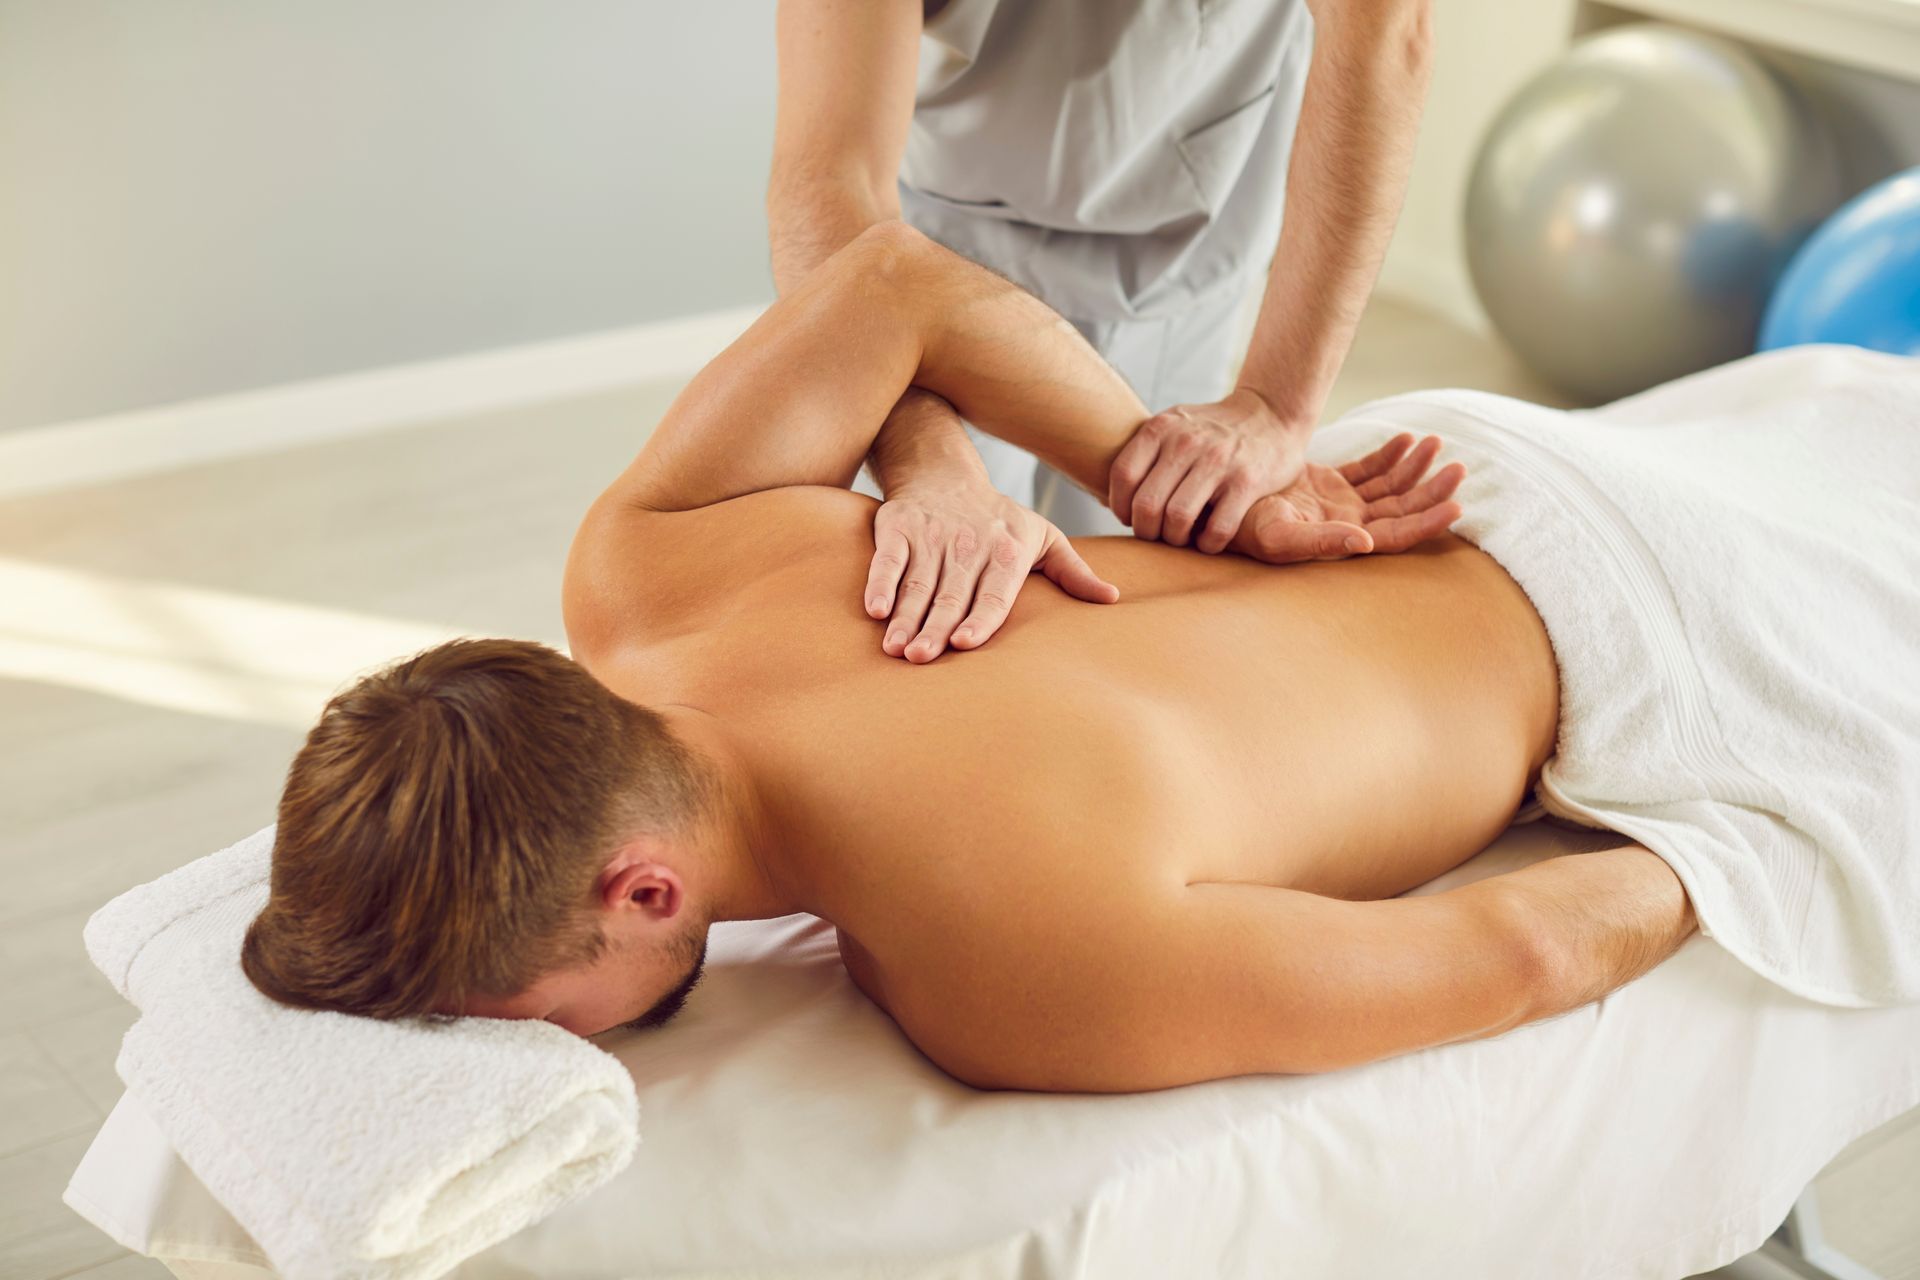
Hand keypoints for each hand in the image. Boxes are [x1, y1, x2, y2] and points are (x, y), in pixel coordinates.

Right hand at [866, 481, 1119, 662]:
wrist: (944, 473)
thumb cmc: (999, 520)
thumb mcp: (1043, 537)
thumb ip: (1073, 571)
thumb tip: (1112, 599)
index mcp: (1006, 551)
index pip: (994, 593)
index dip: (979, 618)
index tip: (965, 643)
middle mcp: (969, 543)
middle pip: (950, 593)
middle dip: (935, 627)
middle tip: (922, 658)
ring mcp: (932, 534)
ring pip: (917, 582)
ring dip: (905, 616)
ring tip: (896, 648)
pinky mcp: (898, 526)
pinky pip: (887, 558)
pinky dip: (879, 582)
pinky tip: (875, 610)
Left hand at [1107, 388, 1311, 553]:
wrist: (1271, 413)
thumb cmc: (1213, 430)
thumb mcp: (1174, 423)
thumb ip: (1145, 451)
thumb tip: (1110, 496)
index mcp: (1162, 428)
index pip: (1122, 476)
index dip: (1120, 507)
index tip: (1130, 518)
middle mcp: (1187, 442)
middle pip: (1147, 504)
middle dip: (1146, 531)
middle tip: (1156, 534)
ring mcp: (1218, 461)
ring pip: (1178, 519)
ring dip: (1174, 540)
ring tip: (1180, 538)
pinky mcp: (1247, 482)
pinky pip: (1217, 529)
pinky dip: (1207, 545)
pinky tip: (1207, 541)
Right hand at [1227, 434, 1466, 562]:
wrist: (1217, 504)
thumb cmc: (1244, 528)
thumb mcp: (1279, 536)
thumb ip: (1322, 541)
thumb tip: (1366, 542)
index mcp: (1342, 539)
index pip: (1396, 535)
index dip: (1426, 522)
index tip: (1457, 505)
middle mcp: (1348, 523)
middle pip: (1402, 509)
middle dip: (1432, 489)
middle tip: (1459, 467)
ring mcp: (1342, 503)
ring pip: (1391, 487)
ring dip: (1415, 467)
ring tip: (1435, 443)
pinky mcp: (1331, 484)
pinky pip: (1369, 470)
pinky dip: (1389, 456)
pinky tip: (1406, 440)